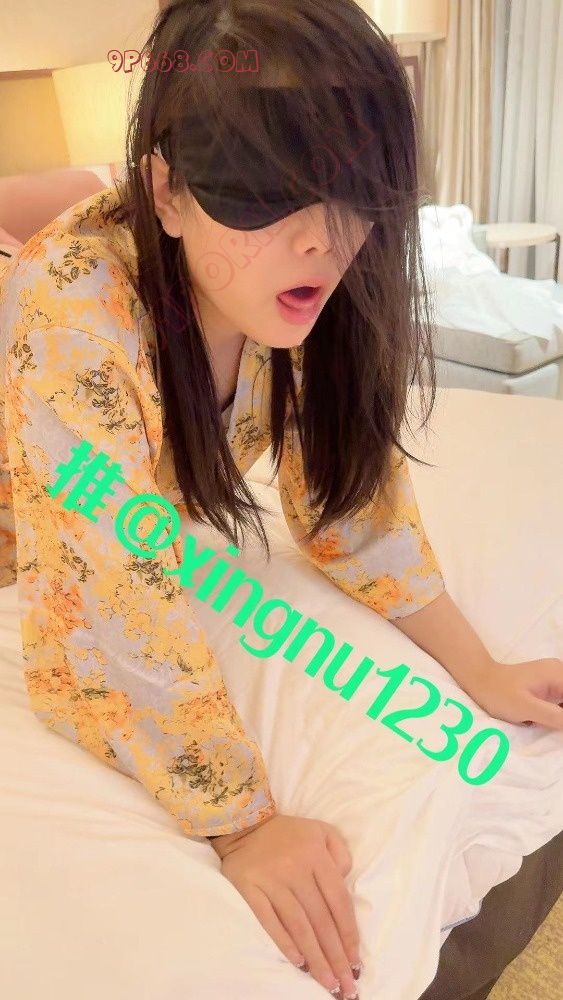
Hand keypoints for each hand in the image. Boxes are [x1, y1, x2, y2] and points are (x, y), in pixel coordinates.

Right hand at [210, 813, 361, 998]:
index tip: (355, 962)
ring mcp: (271, 880)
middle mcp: (296, 868)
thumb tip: (346, 880)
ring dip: (315, 957)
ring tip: (327, 982)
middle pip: (321, 920)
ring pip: (298, 925)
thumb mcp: (321, 831)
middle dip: (335, 956)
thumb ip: (340, 852)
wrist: (245, 825)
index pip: (339, 901)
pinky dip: (284, 943)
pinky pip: (269, 921)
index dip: (348, 934)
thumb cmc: (289, 834)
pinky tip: (298, 963)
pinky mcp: (249, 888)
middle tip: (345, 986)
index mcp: (316, 855)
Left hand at [469, 657, 562, 728]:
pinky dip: (559, 712)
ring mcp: (554, 677)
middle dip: (562, 714)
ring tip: (539, 719)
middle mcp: (559, 672)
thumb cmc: (500, 694)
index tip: (558, 721)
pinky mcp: (548, 685)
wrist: (480, 681)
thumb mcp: (528, 709)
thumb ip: (557, 717)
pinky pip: (561, 698)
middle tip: (546, 721)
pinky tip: (547, 720)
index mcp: (557, 674)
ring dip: (560, 715)